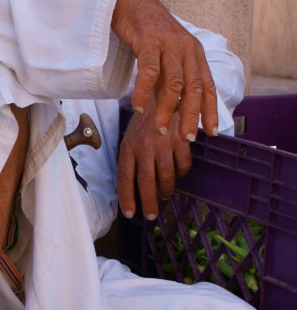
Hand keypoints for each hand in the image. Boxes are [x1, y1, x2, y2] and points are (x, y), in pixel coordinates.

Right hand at [111, 0, 217, 140]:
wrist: (133, 4)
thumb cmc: (150, 36)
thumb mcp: (168, 58)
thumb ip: (173, 81)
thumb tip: (177, 111)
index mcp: (195, 54)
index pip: (207, 87)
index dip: (210, 111)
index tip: (212, 132)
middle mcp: (187, 49)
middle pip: (194, 88)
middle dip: (192, 116)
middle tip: (187, 138)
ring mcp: (169, 44)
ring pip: (174, 83)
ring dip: (168, 109)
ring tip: (160, 129)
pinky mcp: (149, 41)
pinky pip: (149, 71)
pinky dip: (144, 92)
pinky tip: (139, 108)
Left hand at [117, 96, 191, 219]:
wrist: (163, 94)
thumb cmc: (144, 122)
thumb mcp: (131, 138)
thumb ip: (130, 160)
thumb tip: (126, 188)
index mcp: (128, 146)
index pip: (125, 177)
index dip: (127, 197)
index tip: (130, 214)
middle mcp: (144, 146)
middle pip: (147, 182)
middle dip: (149, 202)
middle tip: (152, 215)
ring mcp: (163, 143)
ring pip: (166, 177)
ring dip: (166, 189)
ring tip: (165, 193)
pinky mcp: (181, 139)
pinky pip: (183, 165)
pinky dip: (182, 173)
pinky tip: (178, 173)